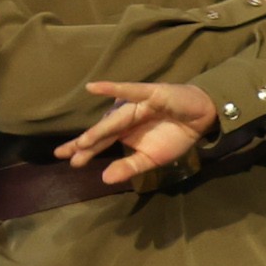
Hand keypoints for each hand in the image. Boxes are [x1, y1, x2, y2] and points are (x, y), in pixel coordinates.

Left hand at [57, 79, 218, 185]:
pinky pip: (130, 91)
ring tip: (84, 142)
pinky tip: (93, 87)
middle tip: (64, 153)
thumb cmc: (175, 136)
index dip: (85, 150)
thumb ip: (130, 167)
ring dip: (100, 130)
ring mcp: (136, 105)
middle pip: (102, 131)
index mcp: (125, 133)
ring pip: (115, 119)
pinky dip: (113, 89)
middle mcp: (126, 118)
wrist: (201, 119)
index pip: (101, 142)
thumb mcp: (151, 159)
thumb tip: (105, 179)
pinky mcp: (149, 94)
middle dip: (85, 142)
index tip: (68, 161)